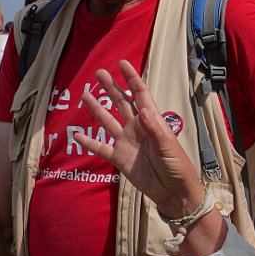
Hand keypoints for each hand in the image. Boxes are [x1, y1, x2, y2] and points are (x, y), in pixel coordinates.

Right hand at [73, 60, 203, 215]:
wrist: (174, 192)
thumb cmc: (177, 167)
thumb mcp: (168, 147)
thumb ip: (155, 129)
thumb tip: (143, 110)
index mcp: (152, 122)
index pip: (141, 96)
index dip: (132, 79)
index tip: (122, 63)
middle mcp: (138, 129)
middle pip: (122, 103)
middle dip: (111, 88)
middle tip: (98, 72)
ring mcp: (128, 143)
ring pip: (108, 122)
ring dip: (97, 109)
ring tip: (84, 94)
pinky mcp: (120, 159)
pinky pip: (101, 149)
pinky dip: (89, 142)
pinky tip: (76, 134)